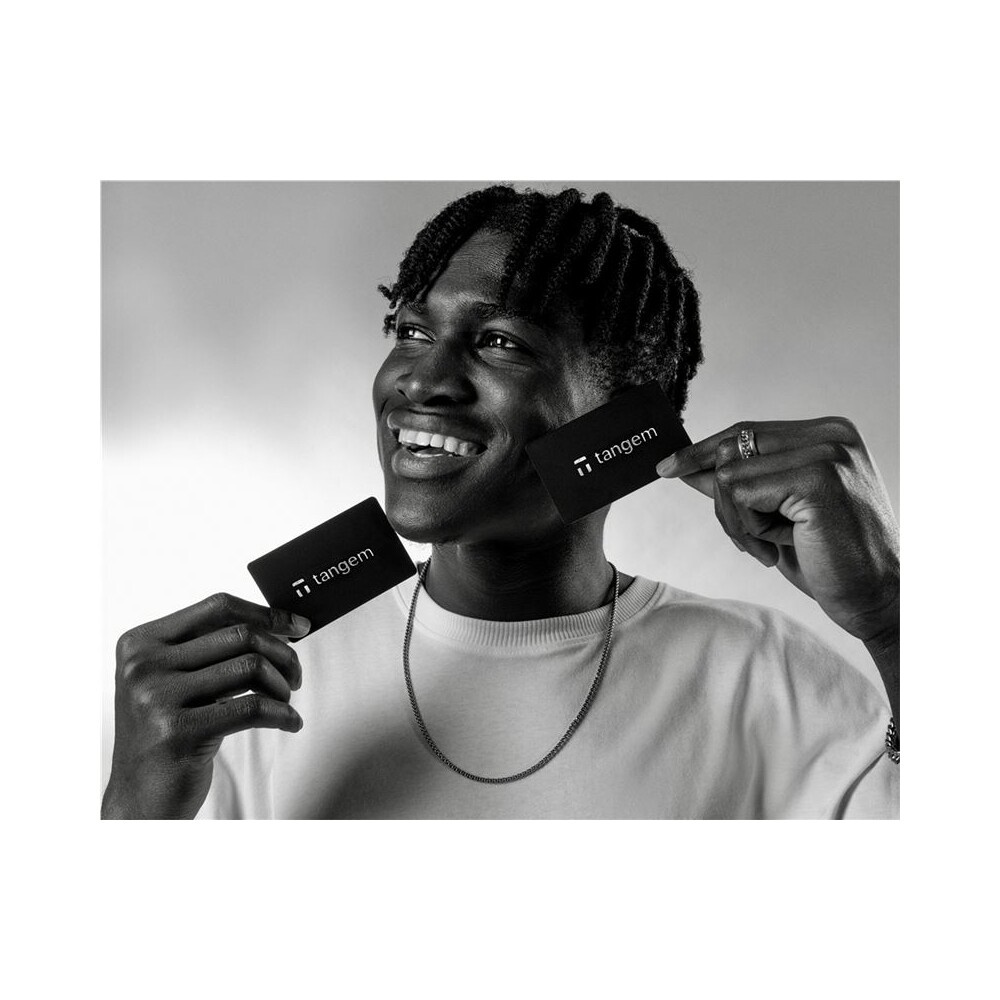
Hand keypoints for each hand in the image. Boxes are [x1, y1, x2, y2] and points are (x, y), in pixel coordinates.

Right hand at [102, 593, 310, 819]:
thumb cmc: (166, 736)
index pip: (217, 607)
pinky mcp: (178, 732)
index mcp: (141, 643)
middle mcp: (143, 665)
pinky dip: (282, 713)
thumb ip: (209, 651)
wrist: (139, 800)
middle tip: (295, 675)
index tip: (298, 625)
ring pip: (250, 667)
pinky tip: (289, 722)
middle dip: (282, 652)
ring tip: (285, 701)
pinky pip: (253, 707)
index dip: (266, 613)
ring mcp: (156, 698)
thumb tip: (275, 625)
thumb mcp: (174, 682)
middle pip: (240, 635)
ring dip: (281, 684)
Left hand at [657, 417, 898, 644]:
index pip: (746, 432)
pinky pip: (740, 494)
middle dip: (726, 503)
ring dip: (740, 523)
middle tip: (757, 542)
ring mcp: (826, 452)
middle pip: (732, 449)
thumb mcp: (775, 514)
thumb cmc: (830, 559)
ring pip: (730, 475)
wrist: (877, 599)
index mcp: (827, 434)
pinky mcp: (817, 478)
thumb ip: (739, 484)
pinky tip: (785, 547)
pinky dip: (750, 530)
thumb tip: (688, 466)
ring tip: (778, 546)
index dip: (703, 451)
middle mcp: (830, 433)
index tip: (667, 467)